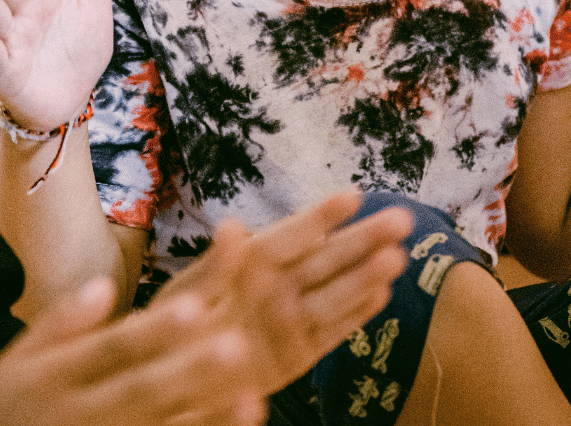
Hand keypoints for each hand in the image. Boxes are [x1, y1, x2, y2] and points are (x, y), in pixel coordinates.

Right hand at [0, 278, 265, 425]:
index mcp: (56, 377)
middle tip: (237, 345)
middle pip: (143, 391)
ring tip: (252, 396)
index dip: (154, 331)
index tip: (196, 307)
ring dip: (206, 418)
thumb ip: (59, 323)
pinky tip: (235, 424)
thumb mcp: (14, 362)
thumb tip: (104, 286)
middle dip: (190, 370)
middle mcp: (80, 416)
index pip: (111, 350)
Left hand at [155, 192, 411, 394]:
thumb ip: (215, 266)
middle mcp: (277, 285)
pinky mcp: (297, 355)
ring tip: (397, 257)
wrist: (167, 375)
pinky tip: (382, 295)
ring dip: (366, 275)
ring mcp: (289, 320)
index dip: (321, 216)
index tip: (354, 195)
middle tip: (402, 219)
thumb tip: (232, 225)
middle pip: (325, 258)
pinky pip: (331, 332)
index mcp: (249, 261)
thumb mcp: (187, 294)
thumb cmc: (173, 324)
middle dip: (362, 239)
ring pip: (335, 293)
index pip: (291, 234)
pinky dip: (356, 315)